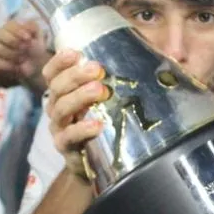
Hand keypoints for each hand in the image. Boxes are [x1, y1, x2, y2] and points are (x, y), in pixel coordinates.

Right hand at [0, 20, 49, 84]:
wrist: (35, 64)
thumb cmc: (35, 46)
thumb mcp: (38, 35)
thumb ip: (33, 27)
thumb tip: (28, 26)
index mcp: (11, 26)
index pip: (9, 25)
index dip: (18, 31)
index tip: (28, 38)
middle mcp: (1, 35)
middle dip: (13, 41)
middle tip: (25, 48)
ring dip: (12, 54)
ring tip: (23, 58)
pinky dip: (7, 65)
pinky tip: (17, 66)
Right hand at [42, 49, 107, 180]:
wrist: (100, 160)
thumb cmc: (104, 120)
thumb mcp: (107, 97)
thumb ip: (120, 77)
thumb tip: (161, 55)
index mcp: (63, 92)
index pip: (52, 73)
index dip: (60, 61)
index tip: (76, 53)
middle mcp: (56, 107)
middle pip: (57, 87)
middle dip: (75, 75)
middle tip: (97, 69)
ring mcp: (59, 128)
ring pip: (62, 108)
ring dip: (79, 97)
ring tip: (100, 90)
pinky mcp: (65, 147)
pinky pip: (69, 137)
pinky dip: (82, 129)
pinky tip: (98, 124)